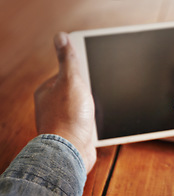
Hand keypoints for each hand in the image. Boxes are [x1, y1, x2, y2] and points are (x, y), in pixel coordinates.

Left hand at [34, 32, 96, 173]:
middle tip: (95, 93)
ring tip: (95, 110)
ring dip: (92, 107)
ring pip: (82, 106)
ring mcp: (62, 119)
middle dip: (88, 92)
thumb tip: (61, 36)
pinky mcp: (73, 132)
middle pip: (76, 90)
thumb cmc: (69, 117)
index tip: (91, 75)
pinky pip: (86, 120)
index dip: (81, 73)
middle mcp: (51, 105)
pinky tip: (96, 122)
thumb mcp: (71, 81)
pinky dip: (93, 120)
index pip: (67, 73)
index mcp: (47, 91)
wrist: (72, 151)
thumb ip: (68, 59)